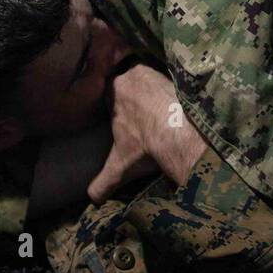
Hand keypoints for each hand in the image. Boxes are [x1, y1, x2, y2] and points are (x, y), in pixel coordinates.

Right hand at [86, 62, 206, 203]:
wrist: (179, 135)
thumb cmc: (145, 146)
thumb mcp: (119, 166)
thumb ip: (102, 182)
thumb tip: (92, 199)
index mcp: (114, 88)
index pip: (110, 91)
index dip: (117, 105)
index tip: (127, 119)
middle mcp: (134, 75)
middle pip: (132, 85)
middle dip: (137, 99)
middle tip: (145, 118)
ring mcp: (157, 73)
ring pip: (152, 82)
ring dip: (155, 95)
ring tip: (161, 114)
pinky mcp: (178, 77)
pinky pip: (172, 82)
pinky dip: (173, 94)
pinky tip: (176, 108)